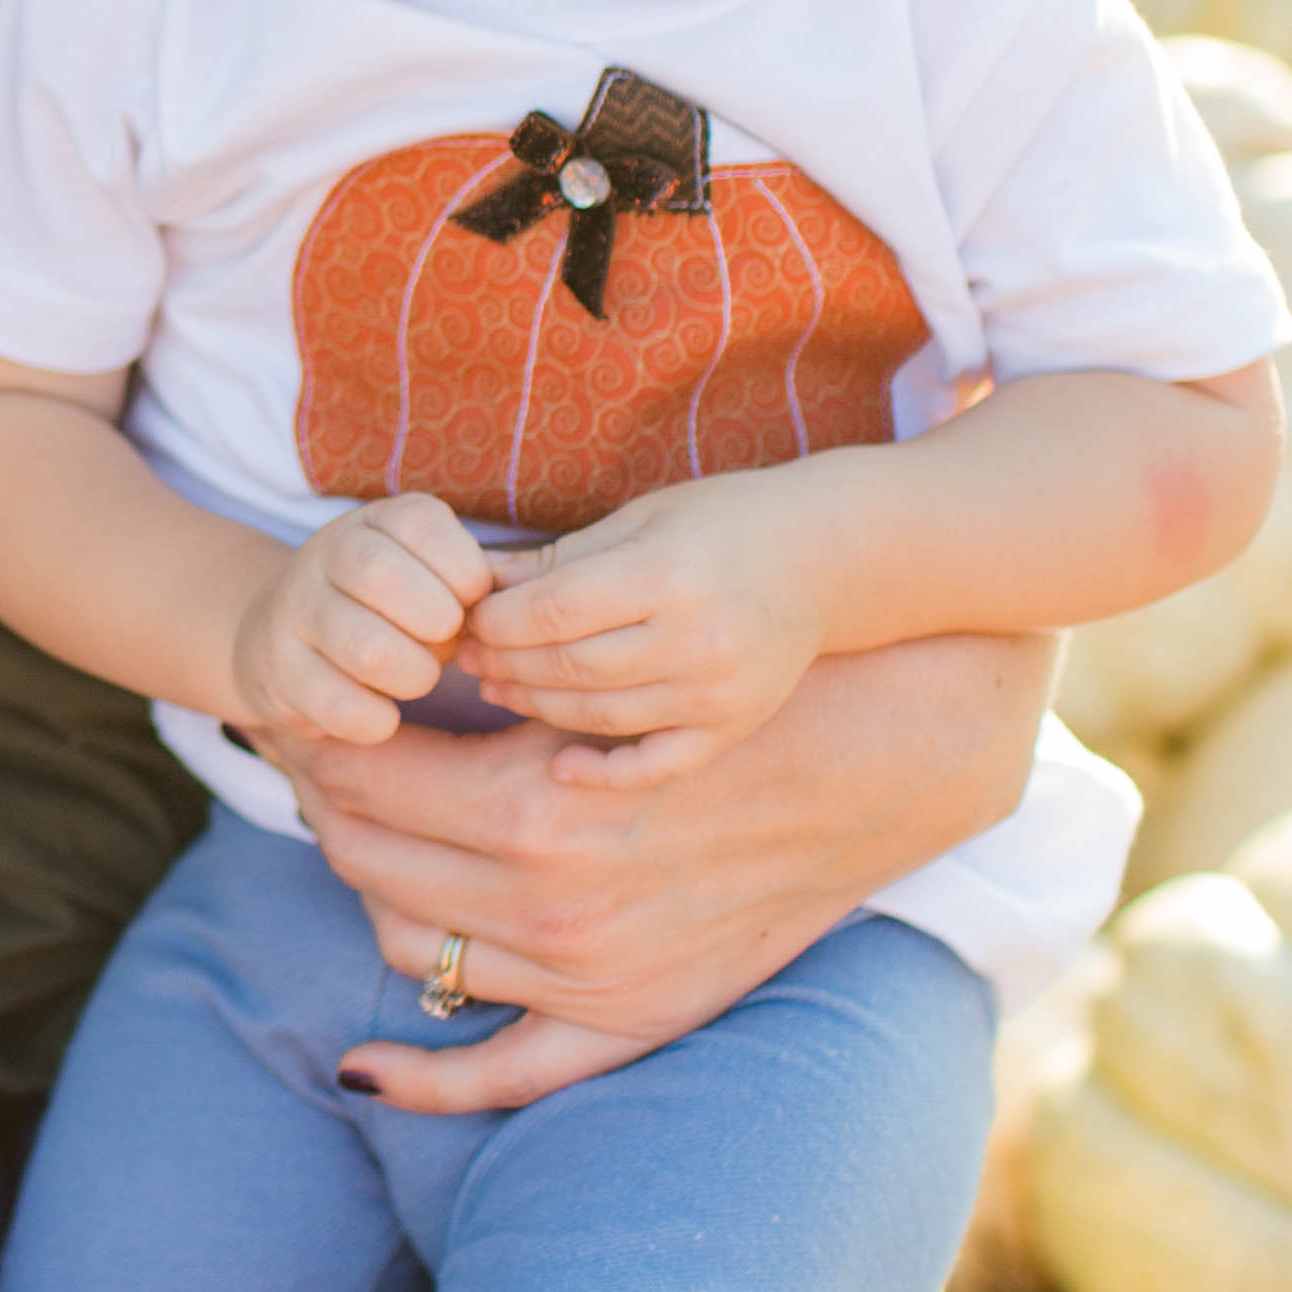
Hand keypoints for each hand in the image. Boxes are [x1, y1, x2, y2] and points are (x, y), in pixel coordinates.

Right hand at [224, 495, 488, 748]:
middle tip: (446, 641)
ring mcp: (294, 612)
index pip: (421, 524)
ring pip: (365, 646)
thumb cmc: (382, 608)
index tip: (471, 600)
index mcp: (371, 522)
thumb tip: (510, 612)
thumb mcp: (422, 574)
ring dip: (413, 673)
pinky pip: (341, 706)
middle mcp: (324, 555)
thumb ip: (466, 584)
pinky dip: (378, 720)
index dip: (462, 570)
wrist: (277, 637)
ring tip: (417, 677)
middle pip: (383, 576)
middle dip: (438, 621)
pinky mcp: (279, 672)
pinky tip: (383, 713)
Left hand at [280, 632, 1052, 1114]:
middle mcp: (548, 905)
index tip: (299, 710)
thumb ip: (483, 700)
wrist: (872, 758)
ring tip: (357, 840)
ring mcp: (587, 976)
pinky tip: (362, 1067)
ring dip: (367, 892)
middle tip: (309, 764)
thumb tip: (372, 686)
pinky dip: (420, 1080)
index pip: (359, 779)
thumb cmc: (723, 697)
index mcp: (529, 807)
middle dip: (321, 803)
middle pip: (366, 857)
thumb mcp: (592, 686)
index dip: (312, 739)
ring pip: (409, 947)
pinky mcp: (630, 1018)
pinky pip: (501, 1076)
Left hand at [462, 483, 829, 789]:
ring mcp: (719, 693)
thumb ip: (562, 556)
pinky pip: (658, 765)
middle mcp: (696, 640)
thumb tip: (477, 581)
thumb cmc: (722, 522)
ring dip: (536, 705)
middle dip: (506, 663)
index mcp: (668, 574)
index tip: (467, 618)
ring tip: (497, 687)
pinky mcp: (733, 727)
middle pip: (571, 666)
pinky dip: (606, 773)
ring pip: (601, 715)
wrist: (826, 558)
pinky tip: (561, 767)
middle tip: (466, 657)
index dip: (498, 620)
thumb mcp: (642, 518)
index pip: (556, 610)